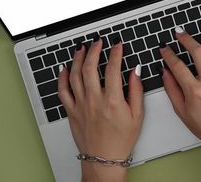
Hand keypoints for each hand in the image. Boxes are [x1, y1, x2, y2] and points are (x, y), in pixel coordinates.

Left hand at [58, 38, 143, 181]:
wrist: (103, 158)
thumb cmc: (121, 140)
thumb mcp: (138, 116)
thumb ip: (136, 91)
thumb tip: (135, 72)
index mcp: (113, 100)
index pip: (113, 69)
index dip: (115, 53)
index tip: (117, 45)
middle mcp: (94, 100)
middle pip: (90, 68)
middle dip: (94, 50)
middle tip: (98, 42)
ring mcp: (80, 105)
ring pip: (74, 75)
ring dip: (78, 59)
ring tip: (82, 48)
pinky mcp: (71, 111)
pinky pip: (63, 91)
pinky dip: (62, 77)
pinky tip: (64, 68)